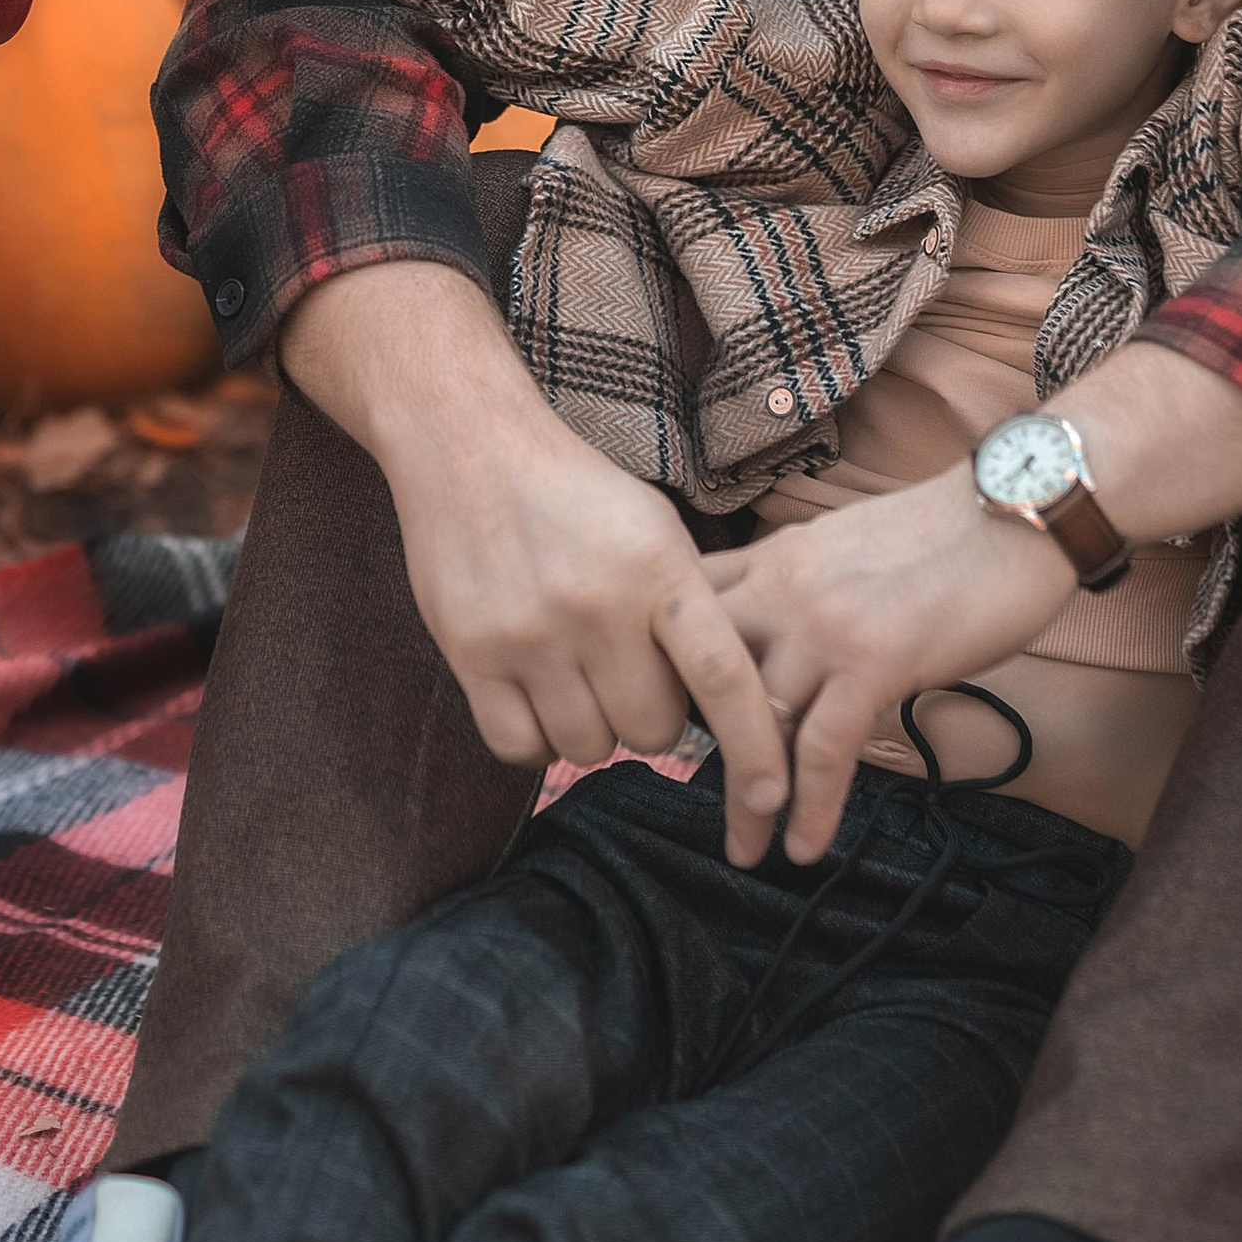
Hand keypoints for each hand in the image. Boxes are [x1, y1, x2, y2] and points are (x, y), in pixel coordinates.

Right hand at [280, 261, 789, 825]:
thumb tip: (732, 707)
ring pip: (587, 746)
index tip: (772, 796)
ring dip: (590, 727)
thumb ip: (691, 609)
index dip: (756, 747)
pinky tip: (537, 694)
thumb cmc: (576, 494)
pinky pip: (520, 748)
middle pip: (651, 731)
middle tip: (629, 676)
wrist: (469, 445)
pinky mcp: (472, 653)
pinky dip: (536, 738)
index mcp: (658, 569)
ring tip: (576, 673)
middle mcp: (597, 606)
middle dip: (650, 719)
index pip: (724, 676)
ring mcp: (530, 633)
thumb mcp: (655, 530)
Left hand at [704, 474, 1074, 864]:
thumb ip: (804, 585)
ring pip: (754, 722)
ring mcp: (823, 625)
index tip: (669, 719)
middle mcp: (781, 587)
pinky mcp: (873, 659)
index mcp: (774, 557)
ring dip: (746, 798)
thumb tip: (788, 635)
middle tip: (691, 793)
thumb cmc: (946, 529)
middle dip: (689, 739)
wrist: (1019, 507)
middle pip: (700, 673)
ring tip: (744, 848)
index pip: (686, 613)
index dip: (667, 668)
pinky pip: (822, 751)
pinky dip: (810, 809)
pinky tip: (804, 847)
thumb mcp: (846, 543)